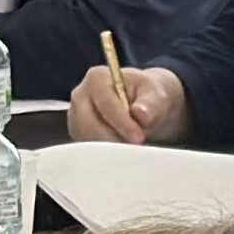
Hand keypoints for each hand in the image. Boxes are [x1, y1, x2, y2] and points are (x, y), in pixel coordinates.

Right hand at [71, 62, 191, 142]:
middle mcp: (81, 95)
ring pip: (86, 139)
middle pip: (88, 124)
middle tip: (135, 148)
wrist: (147, 105)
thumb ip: (151, 104)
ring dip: (109, 149)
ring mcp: (76, 115)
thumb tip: (140, 114)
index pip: (105, 104)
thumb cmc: (150, 96)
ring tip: (131, 149)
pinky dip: (104, 155)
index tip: (138, 137)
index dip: (122, 123)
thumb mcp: (157, 95)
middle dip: (113, 139)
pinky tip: (122, 154)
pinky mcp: (79, 132)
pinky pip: (87, 149)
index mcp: (97, 78)